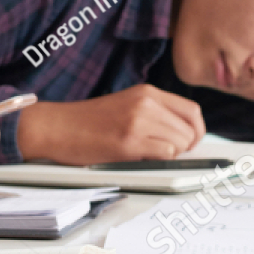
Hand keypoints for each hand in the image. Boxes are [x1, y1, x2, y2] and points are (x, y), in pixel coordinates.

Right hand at [16, 85, 206, 164]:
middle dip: (184, 148)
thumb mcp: (126, 105)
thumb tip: (183, 135)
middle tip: (166, 154)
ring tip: (148, 155)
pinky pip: (166, 154)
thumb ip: (154, 113)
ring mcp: (138, 121)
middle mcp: (146, 102)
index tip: (189, 143)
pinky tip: (141, 158)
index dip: (196, 131)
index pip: (192, 111)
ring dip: (170, 155)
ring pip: (180, 143)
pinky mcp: (129, 141)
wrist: (57, 127)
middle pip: (190, 130)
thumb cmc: (87, 122)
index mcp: (147, 92)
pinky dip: (160, 161)